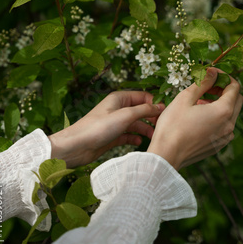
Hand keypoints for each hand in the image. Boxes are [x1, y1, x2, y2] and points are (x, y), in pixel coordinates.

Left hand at [48, 91, 164, 166]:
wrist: (77, 146)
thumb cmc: (98, 127)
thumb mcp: (125, 115)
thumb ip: (144, 110)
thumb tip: (160, 106)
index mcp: (119, 98)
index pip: (143, 96)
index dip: (154, 103)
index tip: (165, 113)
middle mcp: (118, 109)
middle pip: (140, 110)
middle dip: (151, 117)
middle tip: (161, 126)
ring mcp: (115, 123)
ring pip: (136, 124)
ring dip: (145, 129)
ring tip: (153, 137)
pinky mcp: (112, 136)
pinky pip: (128, 135)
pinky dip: (135, 138)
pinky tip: (140, 142)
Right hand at [147, 68, 242, 169]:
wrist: (166, 155)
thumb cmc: (173, 125)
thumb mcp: (186, 98)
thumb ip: (203, 82)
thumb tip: (213, 71)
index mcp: (223, 111)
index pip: (234, 87)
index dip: (223, 77)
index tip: (210, 74)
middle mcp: (229, 125)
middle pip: (237, 100)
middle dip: (224, 89)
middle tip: (207, 87)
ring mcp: (225, 137)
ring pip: (231, 114)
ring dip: (220, 103)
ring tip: (199, 102)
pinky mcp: (219, 145)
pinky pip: (225, 126)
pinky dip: (217, 117)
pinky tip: (199, 117)